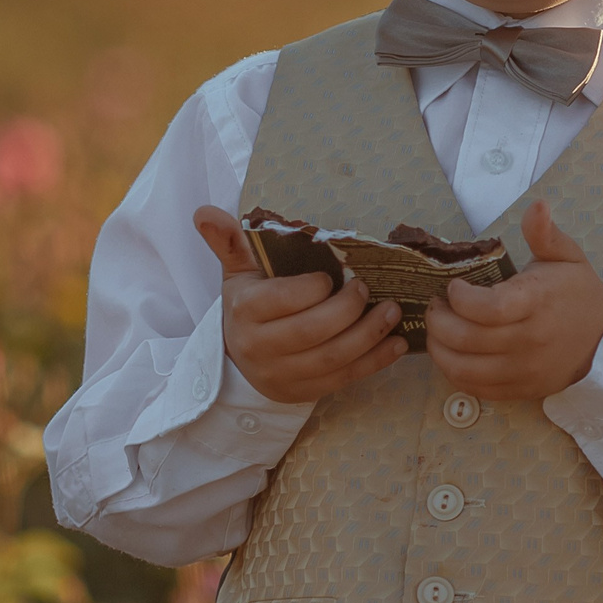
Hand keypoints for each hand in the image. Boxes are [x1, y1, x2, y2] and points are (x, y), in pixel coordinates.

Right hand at [192, 207, 405, 403]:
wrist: (241, 359)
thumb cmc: (250, 305)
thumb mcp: (238, 272)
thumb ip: (229, 242)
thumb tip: (204, 211)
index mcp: (245, 311)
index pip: (281, 301)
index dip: (311, 289)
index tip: (331, 277)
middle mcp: (260, 347)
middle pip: (310, 332)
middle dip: (347, 310)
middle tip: (368, 288)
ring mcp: (283, 374)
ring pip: (332, 359)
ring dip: (369, 335)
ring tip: (392, 311)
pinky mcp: (305, 392)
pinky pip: (345, 379)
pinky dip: (376, 361)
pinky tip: (398, 343)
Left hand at [420, 198, 602, 400]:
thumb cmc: (577, 293)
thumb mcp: (567, 256)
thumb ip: (545, 233)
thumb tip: (537, 205)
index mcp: (538, 302)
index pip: (488, 309)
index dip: (460, 299)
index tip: (454, 288)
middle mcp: (530, 340)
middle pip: (467, 339)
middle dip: (438, 321)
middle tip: (436, 306)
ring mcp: (523, 370)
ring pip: (464, 368)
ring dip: (439, 348)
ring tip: (438, 330)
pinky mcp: (519, 390)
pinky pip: (474, 387)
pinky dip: (453, 372)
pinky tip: (452, 353)